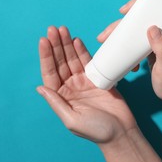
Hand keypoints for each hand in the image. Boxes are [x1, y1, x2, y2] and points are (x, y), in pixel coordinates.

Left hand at [37, 26, 136, 144]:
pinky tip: (75, 40)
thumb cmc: (97, 131)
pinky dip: (81, 51)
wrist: (121, 132)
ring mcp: (82, 82)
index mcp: (61, 96)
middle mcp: (69, 87)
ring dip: (66, 44)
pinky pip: (87, 62)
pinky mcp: (96, 78)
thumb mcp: (72, 120)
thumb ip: (56, 103)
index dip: (46, 56)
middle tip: (53, 29)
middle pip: (60, 62)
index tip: (44, 40)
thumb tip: (40, 88)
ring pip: (72, 59)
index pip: (50, 73)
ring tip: (62, 29)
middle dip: (56, 45)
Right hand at [97, 0, 161, 104]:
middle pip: (139, 21)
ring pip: (134, 31)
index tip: (122, 11)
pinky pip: (134, 43)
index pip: (155, 11)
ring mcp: (156, 41)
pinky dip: (125, 49)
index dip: (137, 7)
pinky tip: (126, 63)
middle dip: (119, 26)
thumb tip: (152, 27)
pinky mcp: (150, 50)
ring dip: (119, 37)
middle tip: (103, 36)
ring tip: (105, 44)